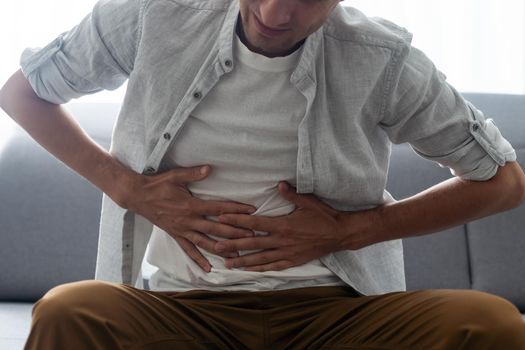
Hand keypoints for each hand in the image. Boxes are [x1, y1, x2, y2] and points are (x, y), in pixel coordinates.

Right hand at [123, 165, 255, 271]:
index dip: (236, 209)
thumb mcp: (176, 176)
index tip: (251, 210)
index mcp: (191, 205)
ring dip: (222, 248)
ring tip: (237, 254)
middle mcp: (188, 220)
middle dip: (235, 232)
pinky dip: (199, 260)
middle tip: (252, 235)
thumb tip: (209, 168)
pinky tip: (209, 268)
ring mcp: (182, 230)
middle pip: (217, 228)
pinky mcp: (176, 235)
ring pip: (205, 242)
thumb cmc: (158, 184)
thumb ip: (193, 173)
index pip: (219, 208)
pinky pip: (189, 250)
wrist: (138, 196)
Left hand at [214, 182, 371, 271]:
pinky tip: (249, 270)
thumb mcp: (308, 201)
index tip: (222, 219)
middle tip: (216, 245)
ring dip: (243, 260)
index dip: (237, 221)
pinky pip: (274, 266)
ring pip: (261, 258)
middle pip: (253, 244)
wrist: (340, 234)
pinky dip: (260, 268)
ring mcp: (287, 252)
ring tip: (227, 263)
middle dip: (233, 244)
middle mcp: (282, 241)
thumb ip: (291, 194)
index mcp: (283, 225)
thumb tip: (279, 184)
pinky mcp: (293, 260)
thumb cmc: (323, 216)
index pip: (255, 224)